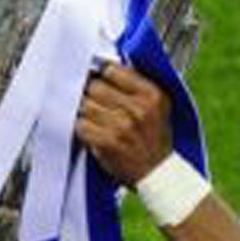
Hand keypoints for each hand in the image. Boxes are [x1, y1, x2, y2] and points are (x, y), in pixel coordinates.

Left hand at [74, 64, 172, 186]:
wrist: (158, 173)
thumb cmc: (154, 138)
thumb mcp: (158, 106)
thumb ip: (137, 84)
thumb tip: (105, 67)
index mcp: (151, 94)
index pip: (112, 70)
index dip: (101, 75)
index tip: (99, 81)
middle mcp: (137, 108)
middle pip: (95, 86)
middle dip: (90, 93)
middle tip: (92, 101)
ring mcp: (121, 126)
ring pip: (85, 105)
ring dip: (84, 111)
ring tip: (92, 118)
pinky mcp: (107, 142)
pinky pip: (81, 125)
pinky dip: (81, 128)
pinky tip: (89, 131)